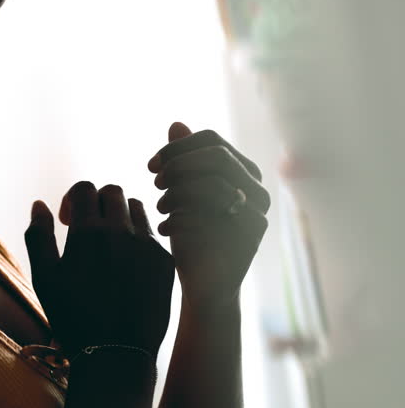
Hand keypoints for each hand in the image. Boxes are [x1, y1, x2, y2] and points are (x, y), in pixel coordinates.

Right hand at [24, 182, 174, 355]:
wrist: (115, 352)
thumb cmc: (73, 316)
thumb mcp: (44, 277)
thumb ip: (38, 235)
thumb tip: (39, 205)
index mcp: (88, 232)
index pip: (84, 188)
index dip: (71, 198)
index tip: (66, 219)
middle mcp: (121, 231)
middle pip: (112, 192)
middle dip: (96, 202)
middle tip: (87, 227)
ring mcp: (147, 245)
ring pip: (136, 207)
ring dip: (120, 214)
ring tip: (109, 240)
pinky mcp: (165, 261)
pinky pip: (152, 233)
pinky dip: (138, 236)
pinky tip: (127, 260)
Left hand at [148, 123, 270, 311]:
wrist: (204, 283)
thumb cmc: (191, 234)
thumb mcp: (181, 193)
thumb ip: (182, 160)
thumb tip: (176, 124)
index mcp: (243, 172)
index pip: (211, 140)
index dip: (176, 148)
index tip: (151, 166)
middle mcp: (258, 189)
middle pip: (216, 156)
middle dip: (178, 166)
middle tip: (156, 183)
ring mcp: (258, 212)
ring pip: (212, 183)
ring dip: (176, 193)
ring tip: (161, 209)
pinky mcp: (249, 237)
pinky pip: (210, 214)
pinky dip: (180, 219)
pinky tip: (167, 230)